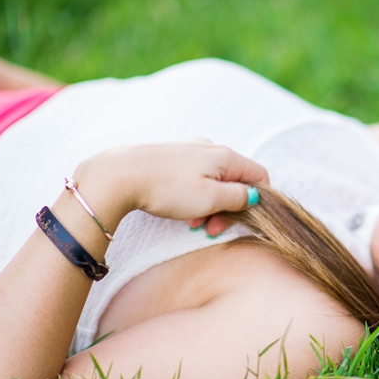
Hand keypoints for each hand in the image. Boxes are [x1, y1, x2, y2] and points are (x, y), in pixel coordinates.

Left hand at [75, 140, 269, 236]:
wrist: (119, 175)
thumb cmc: (166, 188)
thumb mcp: (210, 199)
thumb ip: (238, 197)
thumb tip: (254, 195)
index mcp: (225, 156)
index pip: (259, 175)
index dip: (258, 200)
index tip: (243, 220)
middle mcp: (210, 148)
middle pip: (235, 180)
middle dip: (229, 208)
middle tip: (212, 229)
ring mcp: (190, 150)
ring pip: (214, 181)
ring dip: (210, 206)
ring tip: (193, 224)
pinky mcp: (172, 157)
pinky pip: (194, 178)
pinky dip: (194, 197)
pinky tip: (180, 210)